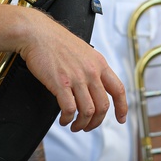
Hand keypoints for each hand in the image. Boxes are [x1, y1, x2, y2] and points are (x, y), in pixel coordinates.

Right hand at [20, 14, 127, 131]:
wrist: (38, 33)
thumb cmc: (57, 42)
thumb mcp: (84, 52)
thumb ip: (92, 68)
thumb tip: (96, 87)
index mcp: (100, 64)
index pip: (118, 89)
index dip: (122, 107)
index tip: (121, 118)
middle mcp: (91, 71)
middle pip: (103, 106)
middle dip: (96, 122)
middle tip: (87, 126)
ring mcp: (77, 78)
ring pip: (88, 111)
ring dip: (82, 124)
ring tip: (74, 125)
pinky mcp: (61, 83)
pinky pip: (70, 109)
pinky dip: (67, 119)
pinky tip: (64, 119)